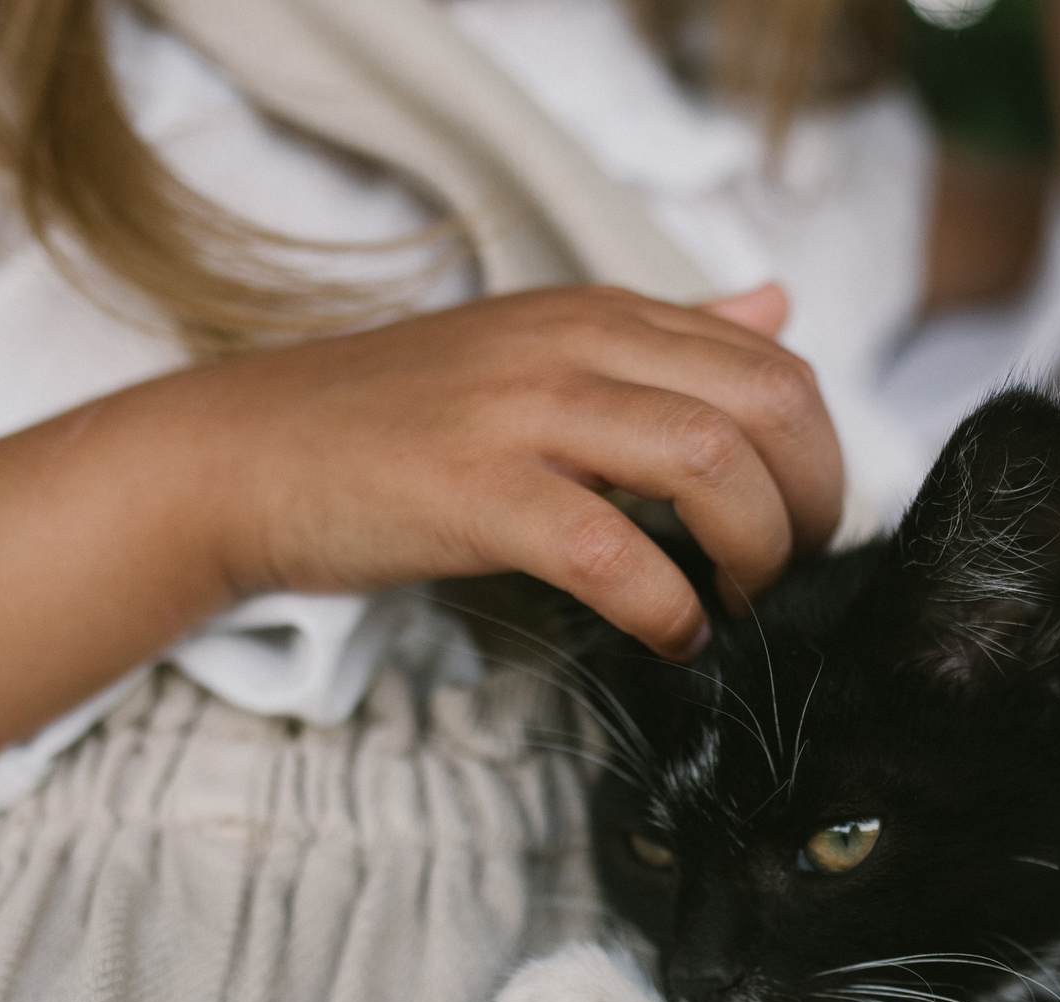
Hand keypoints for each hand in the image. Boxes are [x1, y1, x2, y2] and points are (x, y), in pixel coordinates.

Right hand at [170, 282, 836, 656]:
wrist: (242, 452)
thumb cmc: (394, 423)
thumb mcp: (538, 351)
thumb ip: (664, 338)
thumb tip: (778, 305)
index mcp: (599, 316)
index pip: (774, 364)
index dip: (817, 458)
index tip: (801, 527)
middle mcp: (572, 345)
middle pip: (767, 408)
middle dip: (811, 506)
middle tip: (788, 574)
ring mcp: (521, 413)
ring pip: (710, 464)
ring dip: (756, 552)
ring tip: (736, 602)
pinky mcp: (472, 492)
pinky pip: (615, 553)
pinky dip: (667, 610)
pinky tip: (670, 639)